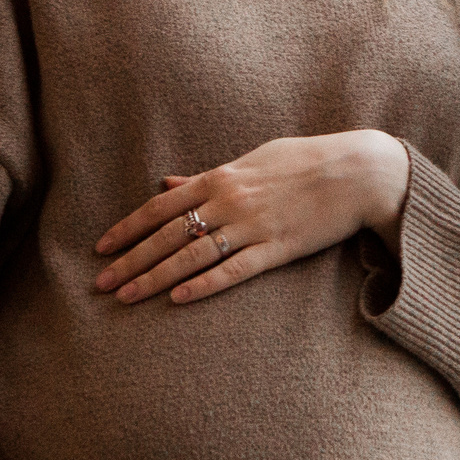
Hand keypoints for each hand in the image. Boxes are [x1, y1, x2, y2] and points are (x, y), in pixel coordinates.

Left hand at [93, 130, 411, 305]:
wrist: (358, 171)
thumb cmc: (305, 161)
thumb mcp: (251, 160)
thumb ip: (206, 177)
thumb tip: (166, 183)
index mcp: (220, 177)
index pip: (160, 207)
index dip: (127, 229)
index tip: (100, 248)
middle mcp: (230, 201)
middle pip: (168, 235)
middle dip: (131, 260)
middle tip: (100, 284)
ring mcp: (253, 226)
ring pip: (192, 256)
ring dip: (155, 278)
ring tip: (126, 298)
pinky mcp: (278, 248)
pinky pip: (234, 271)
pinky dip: (205, 285)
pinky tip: (179, 299)